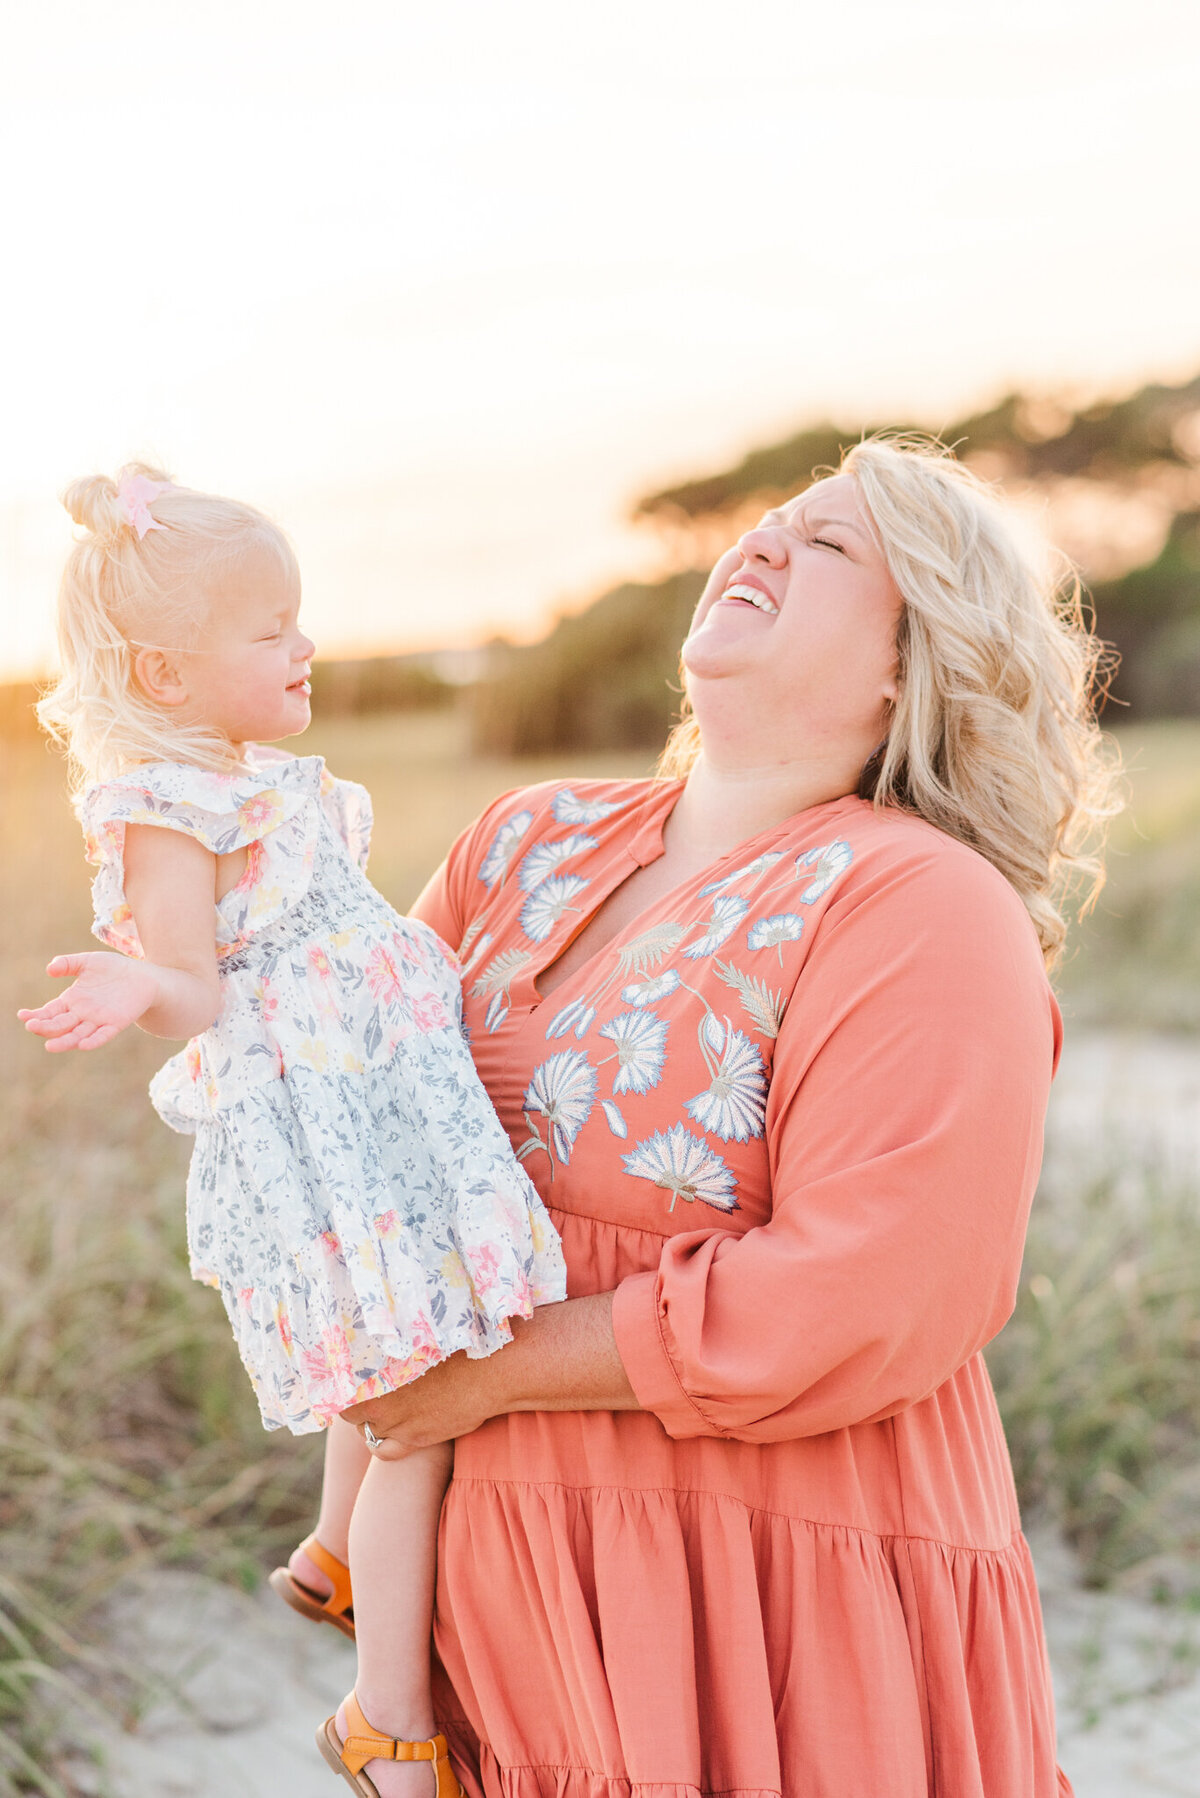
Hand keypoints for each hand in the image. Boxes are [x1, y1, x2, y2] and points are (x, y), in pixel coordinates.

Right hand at [17, 952, 159, 1051]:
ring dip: (64, 1041)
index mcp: (72, 1001)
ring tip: (50, 1046)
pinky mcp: (115, 1024)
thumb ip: (68, 963)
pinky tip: (83, 1044)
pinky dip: (93, 1041)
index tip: (23, 1015)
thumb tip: (49, 969)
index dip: (36, 1014)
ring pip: (77, 1035)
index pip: (49, 1011)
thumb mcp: (88, 961)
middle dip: (45, 1027)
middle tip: (32, 1027)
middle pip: (59, 1025)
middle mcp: (81, 1014)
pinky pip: (102, 1035)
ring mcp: (98, 1021)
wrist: (143, 976)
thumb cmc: (113, 969)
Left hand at [341, 1346, 508, 1459]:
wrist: (490, 1368)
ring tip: (388, 1406)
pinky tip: (392, 1428)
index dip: (343, 1382)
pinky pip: (381, 1451)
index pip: (337, 1384)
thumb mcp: (415, 1335)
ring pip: (365, 1429)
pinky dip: (381, 1442)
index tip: (352, 1379)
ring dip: (371, 1420)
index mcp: (372, 1369)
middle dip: (356, 1401)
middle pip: (348, 1409)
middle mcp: (377, 1399)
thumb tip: (373, 1330)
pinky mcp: (413, 1439)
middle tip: (370, 1391)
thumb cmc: (456, 1342)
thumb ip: (388, 1344)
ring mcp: (394, 1421)